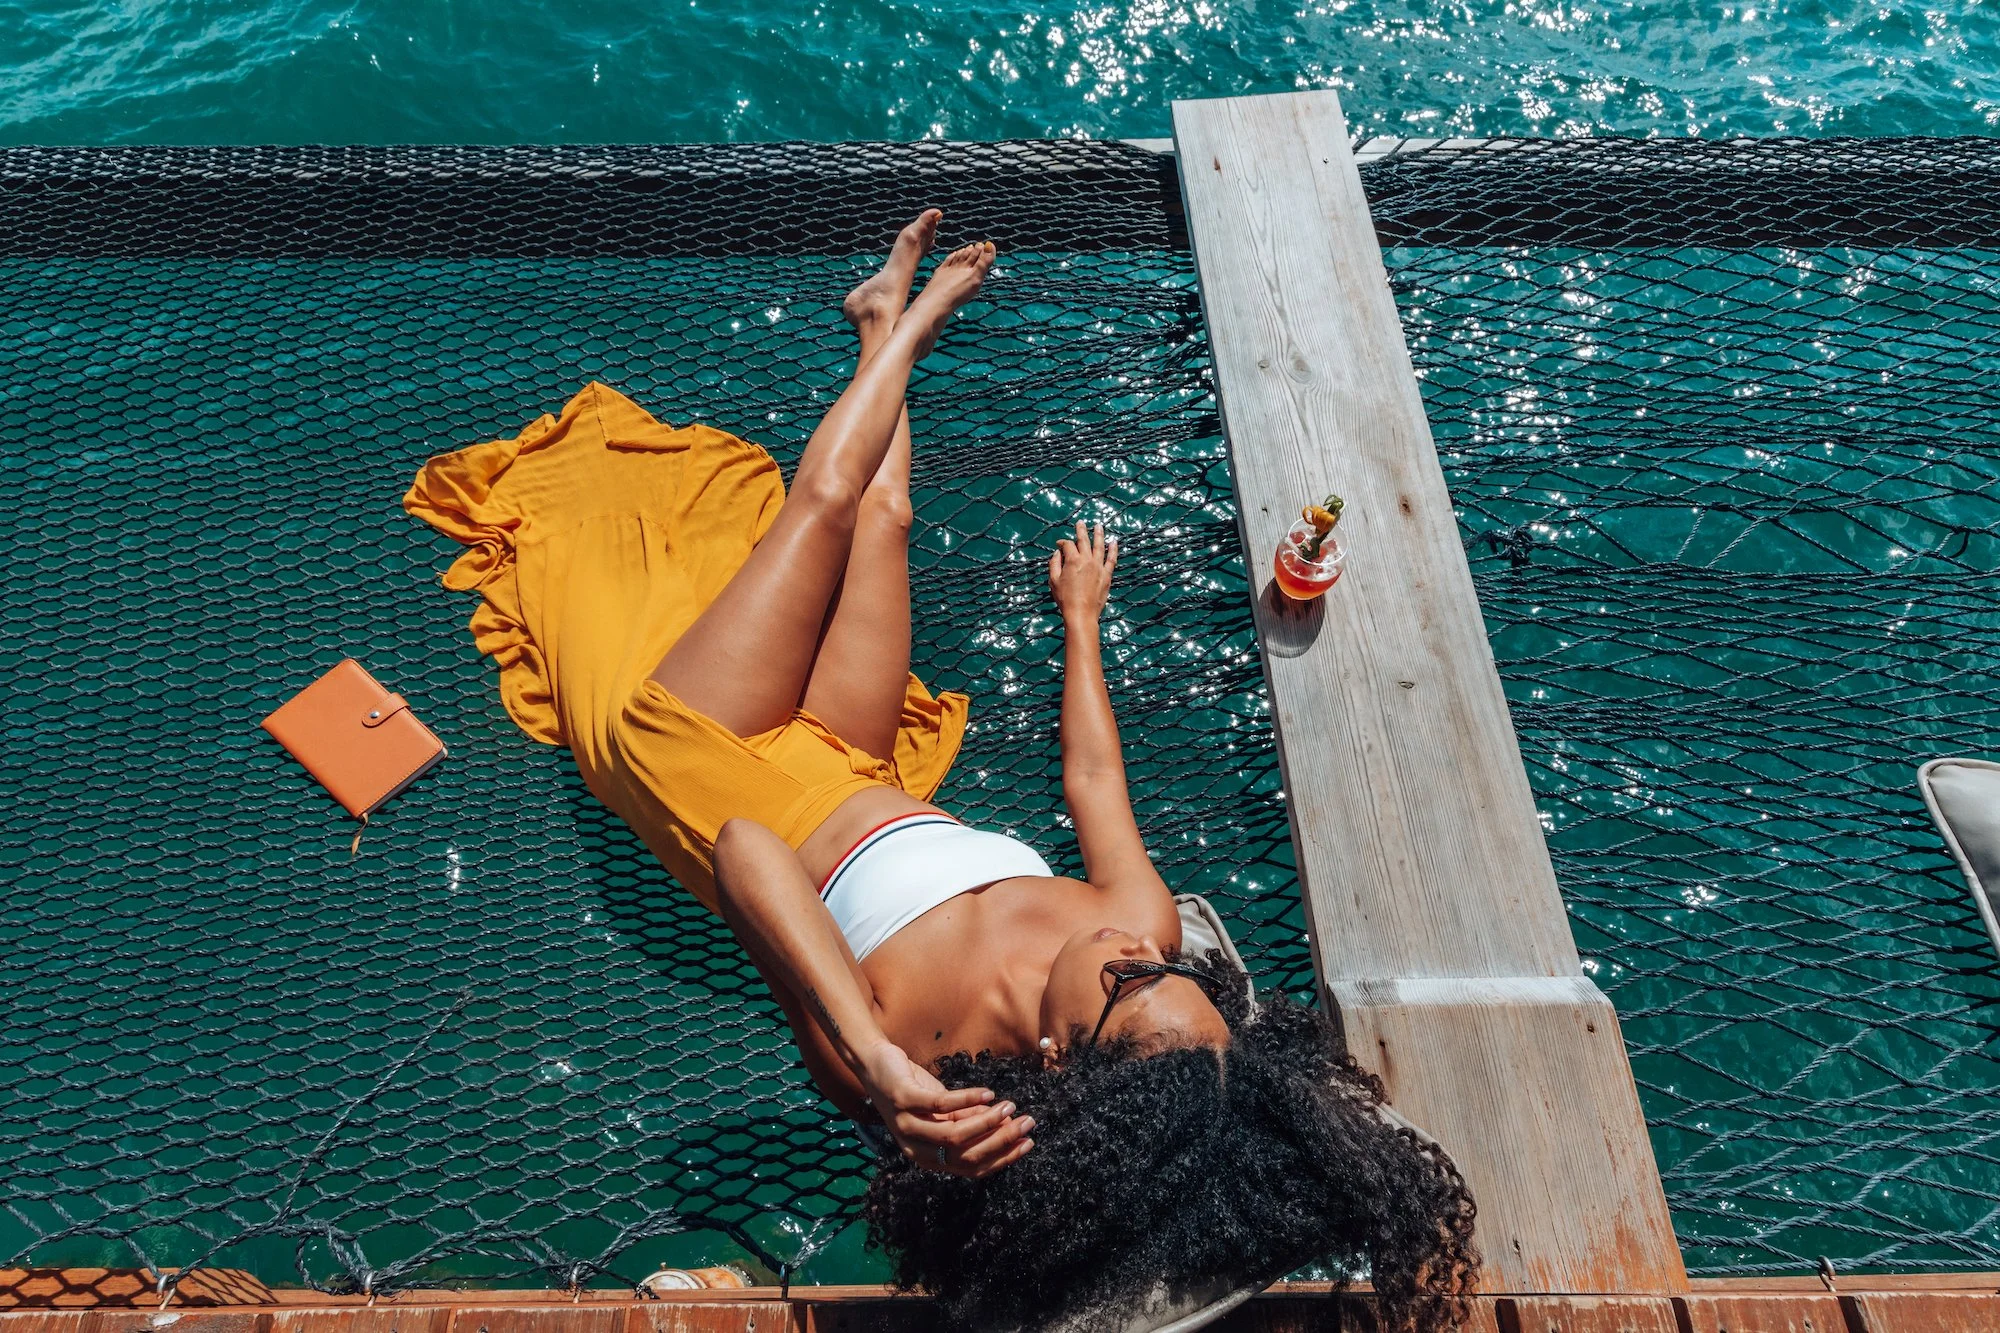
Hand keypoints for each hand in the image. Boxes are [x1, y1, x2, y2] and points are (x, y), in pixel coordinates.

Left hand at [858, 1042, 1035, 1178]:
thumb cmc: (913, 1090)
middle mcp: (916, 1148)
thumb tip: (1008, 1125)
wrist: (876, 1064)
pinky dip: (968, 1099)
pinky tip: (987, 1092)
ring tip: (1009, 1107)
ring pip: (954, 1136)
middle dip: (1001, 1140)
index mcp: (929, 1158)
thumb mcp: (944, 1113)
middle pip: (966, 1154)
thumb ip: (970, 1122)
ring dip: (987, 1122)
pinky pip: (941, 1105)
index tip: (1027, 1142)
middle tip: (1026, 1122)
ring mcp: (907, 1125)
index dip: (1002, 1157)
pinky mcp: (904, 1100)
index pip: (971, 1168)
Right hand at [1049, 520, 1117, 623]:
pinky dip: (1114, 550)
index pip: (1068, 545)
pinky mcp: (1107, 575)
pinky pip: (1112, 559)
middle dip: (1081, 530)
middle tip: (1080, 523)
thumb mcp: (1053, 581)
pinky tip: (1114, 542)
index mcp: (1073, 560)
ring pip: (1100, 546)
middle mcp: (1087, 560)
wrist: (1081, 613)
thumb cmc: (1065, 598)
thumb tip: (1057, 553)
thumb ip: (1054, 564)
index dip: (1063, 543)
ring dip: (1099, 534)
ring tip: (1099, 526)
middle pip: (1084, 541)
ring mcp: (1098, 567)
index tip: (1059, 545)